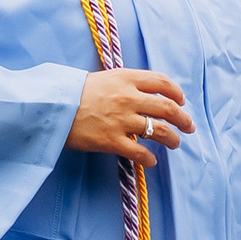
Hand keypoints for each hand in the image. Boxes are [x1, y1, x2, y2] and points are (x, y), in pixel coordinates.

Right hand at [69, 67, 193, 165]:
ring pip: (159, 131)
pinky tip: (152, 161)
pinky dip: (150, 158)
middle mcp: (128, 98)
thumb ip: (125, 83)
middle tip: (189, 126)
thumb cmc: (74, 92)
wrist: (51, 107)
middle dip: (183, 119)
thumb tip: (145, 94)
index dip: (177, 92)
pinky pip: (140, 153)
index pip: (162, 82)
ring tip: (175, 143)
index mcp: (126, 78)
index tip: (181, 101)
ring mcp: (121, 120)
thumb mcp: (103, 78)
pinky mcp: (112, 141)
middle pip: (167, 108)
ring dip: (172, 138)